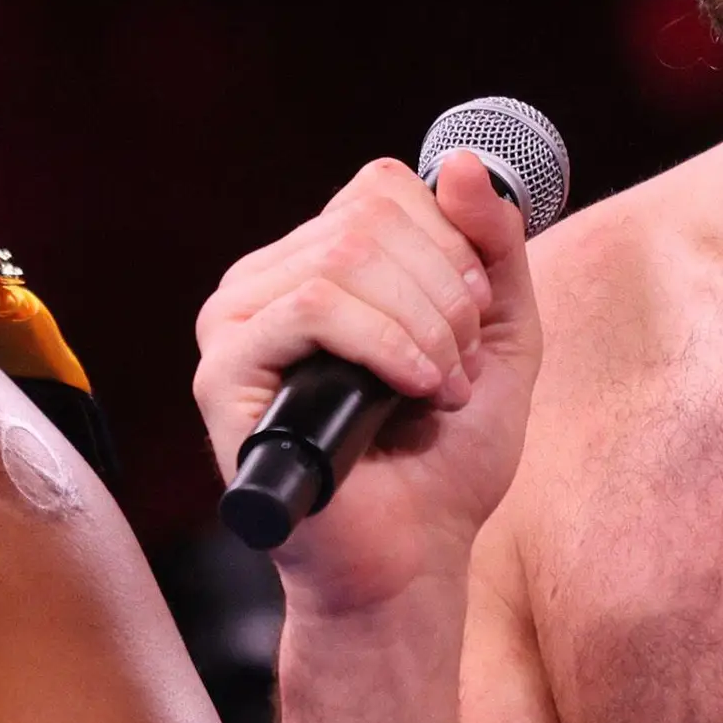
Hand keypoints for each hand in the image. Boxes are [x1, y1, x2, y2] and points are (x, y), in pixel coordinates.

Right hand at [190, 150, 540, 610]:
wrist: (412, 559)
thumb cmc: (444, 457)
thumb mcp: (499, 336)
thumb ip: (493, 247)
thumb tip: (454, 162)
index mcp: (315, 264)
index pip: (382, 188)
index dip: (450, 245)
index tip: (471, 320)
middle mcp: (263, 284)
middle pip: (368, 217)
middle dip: (444, 293)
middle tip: (456, 370)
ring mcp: (234, 326)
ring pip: (342, 256)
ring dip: (423, 325)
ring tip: (436, 390)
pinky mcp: (223, 375)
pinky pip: (310, 309)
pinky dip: (385, 344)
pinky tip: (411, 391)